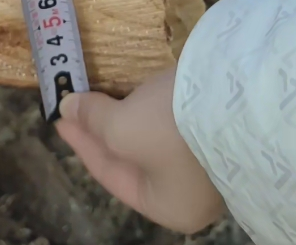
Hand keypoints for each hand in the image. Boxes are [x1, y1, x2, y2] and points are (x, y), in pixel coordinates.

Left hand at [57, 68, 223, 233]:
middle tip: (77, 103)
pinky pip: (170, 117)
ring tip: (99, 92)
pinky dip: (147, 104)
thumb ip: (92, 119)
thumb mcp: (122, 129)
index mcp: (168, 206)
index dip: (81, 143)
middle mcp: (189, 188)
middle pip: (132, 156)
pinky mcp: (214, 123)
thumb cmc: (172, 130)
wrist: (235, 95)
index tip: (60, 117)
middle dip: (103, 128)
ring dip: (124, 113)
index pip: (110, 175)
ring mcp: (205, 156)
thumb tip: (67, 106)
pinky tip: (133, 87)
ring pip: (151, 135)